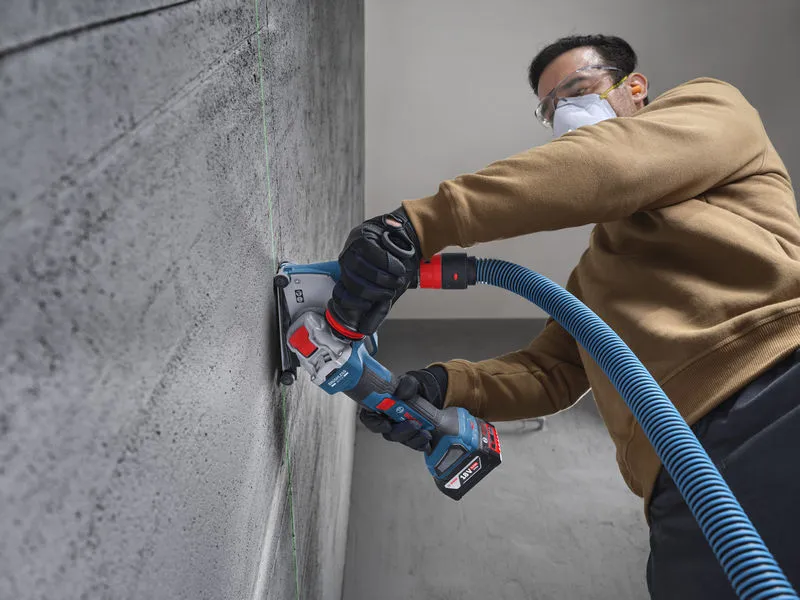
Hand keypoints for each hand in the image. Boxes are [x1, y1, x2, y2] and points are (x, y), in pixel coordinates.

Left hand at [328, 207, 420, 335]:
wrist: (409, 239)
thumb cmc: (399, 264)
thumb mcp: (389, 291)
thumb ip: (377, 310)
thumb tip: (365, 330)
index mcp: (349, 278)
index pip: (341, 295)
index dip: (355, 304)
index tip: (370, 305)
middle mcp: (346, 263)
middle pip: (354, 284)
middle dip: (377, 291)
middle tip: (392, 288)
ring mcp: (351, 248)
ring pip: (362, 269)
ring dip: (384, 276)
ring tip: (397, 276)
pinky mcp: (361, 235)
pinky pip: (372, 253)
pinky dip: (388, 262)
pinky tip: (397, 265)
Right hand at [359, 367, 447, 452]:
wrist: (427, 394)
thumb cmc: (412, 389)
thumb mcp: (410, 382)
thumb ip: (406, 385)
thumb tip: (401, 394)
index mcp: (379, 406)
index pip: (369, 418)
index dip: (374, 424)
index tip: (386, 424)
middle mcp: (387, 420)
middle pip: (387, 432)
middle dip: (401, 432)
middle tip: (414, 424)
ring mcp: (399, 430)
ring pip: (402, 439)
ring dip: (413, 438)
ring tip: (425, 432)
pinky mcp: (411, 437)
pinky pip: (414, 444)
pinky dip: (421, 443)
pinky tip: (426, 437)